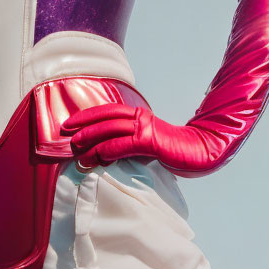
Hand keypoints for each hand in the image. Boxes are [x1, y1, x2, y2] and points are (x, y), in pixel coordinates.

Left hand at [60, 103, 209, 173]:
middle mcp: (140, 118)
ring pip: (110, 130)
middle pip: (105, 117)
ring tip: (75, 148)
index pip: (108, 112)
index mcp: (139, 116)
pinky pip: (123, 144)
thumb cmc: (177, 150)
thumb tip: (109, 154)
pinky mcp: (151, 141)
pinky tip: (96, 156)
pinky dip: (107, 149)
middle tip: (64, 132)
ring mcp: (145, 128)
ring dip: (90, 138)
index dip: (88, 116)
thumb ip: (132, 144)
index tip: (69, 123)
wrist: (204, 150)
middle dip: (83, 124)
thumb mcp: (149, 145)